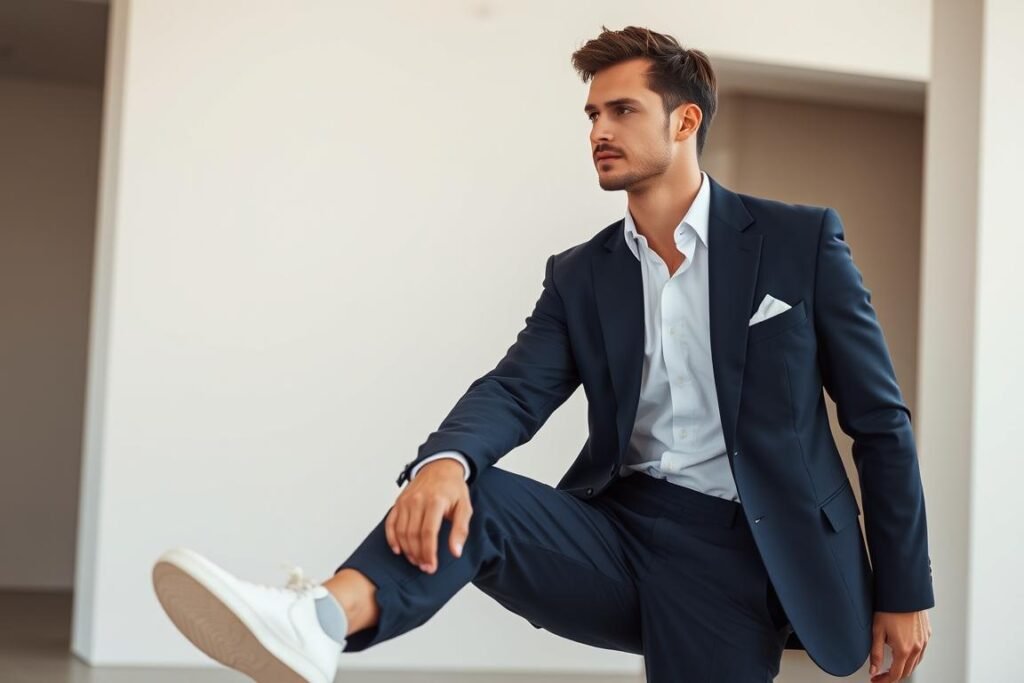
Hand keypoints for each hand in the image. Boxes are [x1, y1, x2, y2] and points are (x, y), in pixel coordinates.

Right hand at [385, 458, 472, 573]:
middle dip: (418, 555)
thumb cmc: (453, 488)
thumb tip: (455, 552)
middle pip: (413, 534)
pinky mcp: (399, 502)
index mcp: (436, 501)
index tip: (432, 567)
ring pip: (401, 531)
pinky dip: (392, 538)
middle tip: (425, 567)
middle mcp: (418, 500)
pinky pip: (391, 523)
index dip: (429, 552)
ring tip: (416, 561)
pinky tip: (398, 550)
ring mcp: (406, 501)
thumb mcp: (465, 507)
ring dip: (407, 550)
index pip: (428, 533)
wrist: (440, 467)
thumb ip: (460, 530)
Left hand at [870, 609, 930, 680]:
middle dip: (893, 676)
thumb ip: (875, 653)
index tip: (876, 680)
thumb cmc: (889, 608)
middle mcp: (917, 648)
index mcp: (904, 650)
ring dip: (904, 668)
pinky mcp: (927, 634)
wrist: (904, 592)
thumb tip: (874, 670)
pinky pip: (921, 652)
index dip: (884, 680)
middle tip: (881, 675)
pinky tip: (904, 653)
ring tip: (891, 666)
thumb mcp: (877, 631)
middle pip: (907, 671)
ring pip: (916, 663)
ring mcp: (924, 642)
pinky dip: (912, 658)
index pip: (895, 674)